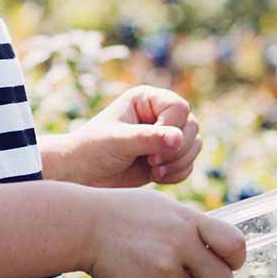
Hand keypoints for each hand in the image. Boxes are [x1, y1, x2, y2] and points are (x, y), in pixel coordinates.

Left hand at [65, 85, 201, 189]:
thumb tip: (178, 138)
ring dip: (178, 162)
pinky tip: (156, 178)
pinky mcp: (167, 158)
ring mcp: (165, 136)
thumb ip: (147, 138)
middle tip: (152, 162)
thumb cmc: (92, 150)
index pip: (179, 108)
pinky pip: (189, 164)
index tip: (151, 150)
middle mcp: (159, 114)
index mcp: (147, 99)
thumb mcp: (117, 141)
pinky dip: (178, 174)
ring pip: (194, 146)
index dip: (171, 129)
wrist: (82, 175)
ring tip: (153, 171)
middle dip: (177, 149)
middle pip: (192, 127)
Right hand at [85, 187, 245, 277]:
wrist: (84, 224)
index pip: (235, 245)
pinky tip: (130, 277)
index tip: (223, 262)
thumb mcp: (164, 208)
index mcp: (190, 220)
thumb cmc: (124, 213)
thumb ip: (192, 227)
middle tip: (188, 276)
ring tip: (147, 269)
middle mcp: (181, 244)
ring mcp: (163, 267)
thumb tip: (220, 251)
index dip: (233, 259)